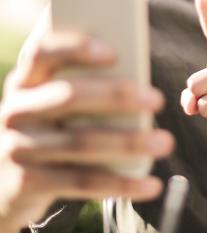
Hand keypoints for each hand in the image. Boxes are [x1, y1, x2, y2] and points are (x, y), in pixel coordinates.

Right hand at [0, 12, 173, 232]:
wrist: (2, 184)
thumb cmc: (48, 125)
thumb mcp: (51, 99)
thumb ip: (82, 81)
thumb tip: (139, 70)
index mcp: (25, 79)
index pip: (42, 52)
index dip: (76, 48)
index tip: (114, 52)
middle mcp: (16, 110)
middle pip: (69, 96)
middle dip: (117, 96)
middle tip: (158, 99)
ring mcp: (18, 148)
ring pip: (81, 142)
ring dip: (129, 142)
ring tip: (165, 142)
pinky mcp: (26, 184)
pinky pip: (81, 183)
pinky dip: (121, 184)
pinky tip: (151, 184)